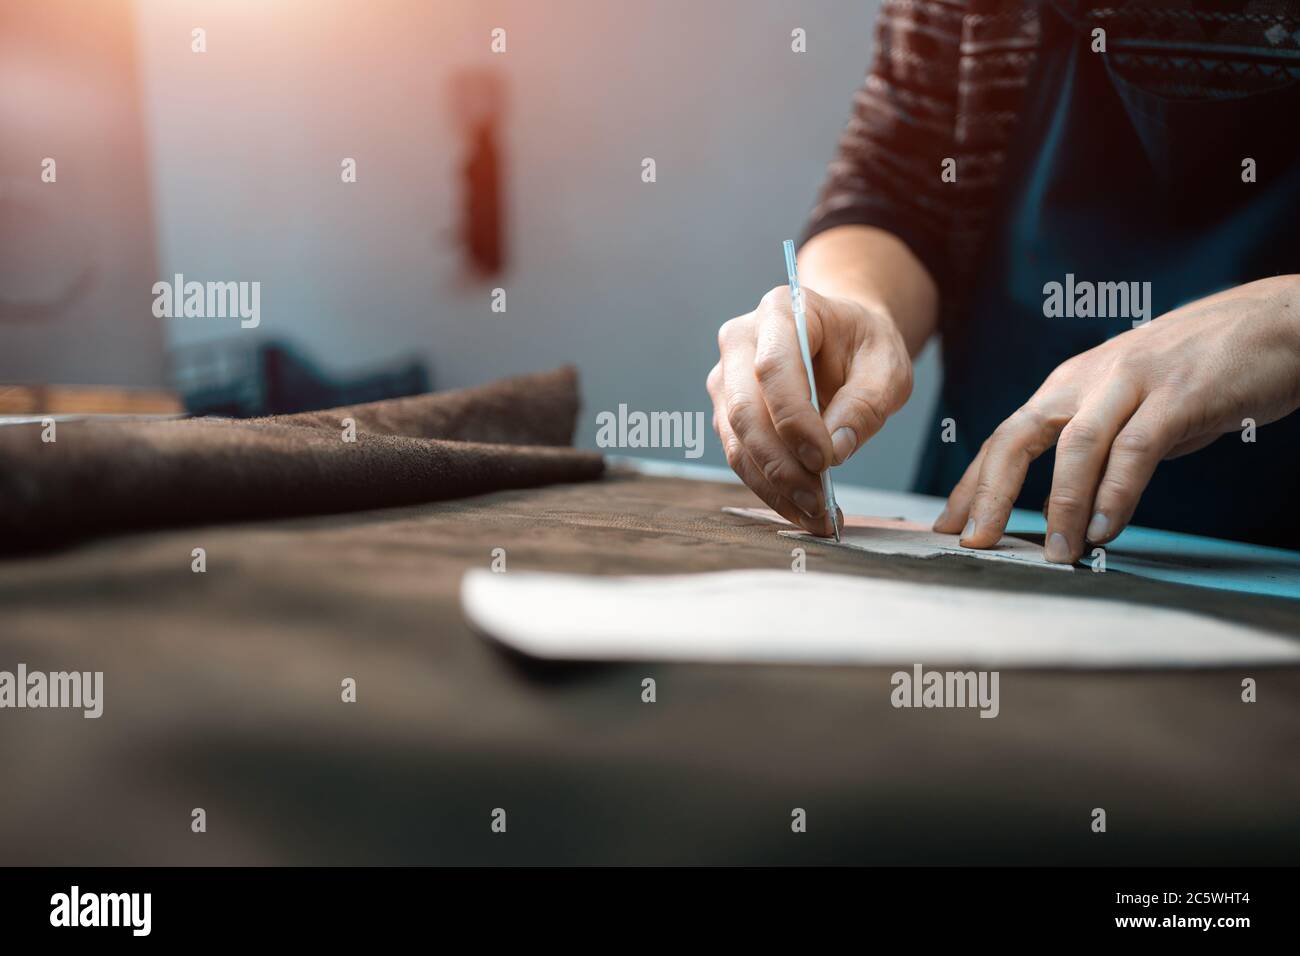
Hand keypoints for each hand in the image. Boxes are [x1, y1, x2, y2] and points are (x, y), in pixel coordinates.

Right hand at [707, 285, 912, 534]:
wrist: (842, 338)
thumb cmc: (865, 345)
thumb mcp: (888, 366)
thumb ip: (867, 402)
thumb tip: (836, 450)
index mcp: (782, 310)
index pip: (773, 368)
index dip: (794, 419)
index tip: (826, 460)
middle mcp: (740, 339)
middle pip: (745, 410)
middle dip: (781, 464)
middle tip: (819, 503)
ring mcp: (726, 376)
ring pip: (736, 441)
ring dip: (773, 485)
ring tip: (815, 516)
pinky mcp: (726, 410)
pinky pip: (740, 456)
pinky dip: (769, 488)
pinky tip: (802, 510)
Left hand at [933, 276, 1299, 560]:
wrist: (1275, 322)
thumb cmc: (1201, 371)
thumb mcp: (1132, 409)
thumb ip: (1101, 448)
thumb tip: (1078, 504)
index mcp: (1069, 386)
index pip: (1004, 438)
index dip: (972, 483)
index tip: (950, 526)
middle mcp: (1087, 380)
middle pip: (1017, 438)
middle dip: (988, 493)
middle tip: (974, 545)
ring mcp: (1131, 382)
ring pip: (1075, 447)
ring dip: (1060, 505)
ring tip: (1055, 554)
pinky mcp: (1178, 394)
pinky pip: (1135, 448)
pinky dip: (1117, 492)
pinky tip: (1107, 529)